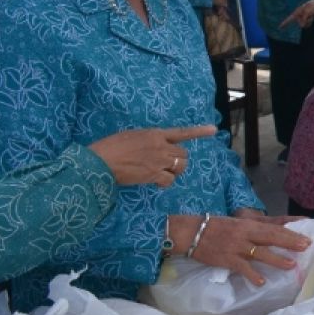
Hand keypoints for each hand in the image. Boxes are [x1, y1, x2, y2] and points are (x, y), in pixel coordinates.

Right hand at [88, 125, 216, 186]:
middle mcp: (160, 146)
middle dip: (178, 160)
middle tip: (166, 165)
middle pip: (183, 154)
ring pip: (180, 166)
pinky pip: (169, 180)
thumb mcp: (131, 136)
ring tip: (162, 173)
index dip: (199, 131)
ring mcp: (158, 160)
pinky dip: (165, 183)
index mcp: (155, 133)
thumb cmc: (110, 147)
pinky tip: (155, 182)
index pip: (181, 132)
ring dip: (174, 171)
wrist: (99, 161)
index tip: (214, 130)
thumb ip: (147, 140)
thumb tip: (154, 147)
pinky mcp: (153, 175)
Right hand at [172, 214, 311, 286]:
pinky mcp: (227, 259)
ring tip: (291, 265)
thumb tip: (271, 237)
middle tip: (306, 247)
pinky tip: (261, 282)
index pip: (274, 228)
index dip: (291, 233)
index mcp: (249, 225)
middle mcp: (245, 235)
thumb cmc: (216, 227)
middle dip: (290, 242)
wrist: (192, 232)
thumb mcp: (237, 224)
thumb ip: (253, 230)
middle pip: (272, 238)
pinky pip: (242, 268)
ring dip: (277, 259)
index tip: (306, 237)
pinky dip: (252, 275)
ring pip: (260, 253)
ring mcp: (237, 247)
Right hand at [280, 0, 313, 28]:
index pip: (289, 19)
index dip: (284, 24)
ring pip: (304, 25)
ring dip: (309, 21)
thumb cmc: (311, 7)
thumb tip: (301, 27)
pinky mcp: (306, 20)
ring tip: (311, 14)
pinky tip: (312, 16)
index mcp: (296, 13)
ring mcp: (302, 19)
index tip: (279, 27)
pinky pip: (308, 25)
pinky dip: (310, 22)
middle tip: (309, 14)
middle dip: (306, 20)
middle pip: (300, 24)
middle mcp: (298, 17)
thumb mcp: (308, 12)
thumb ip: (304, 19)